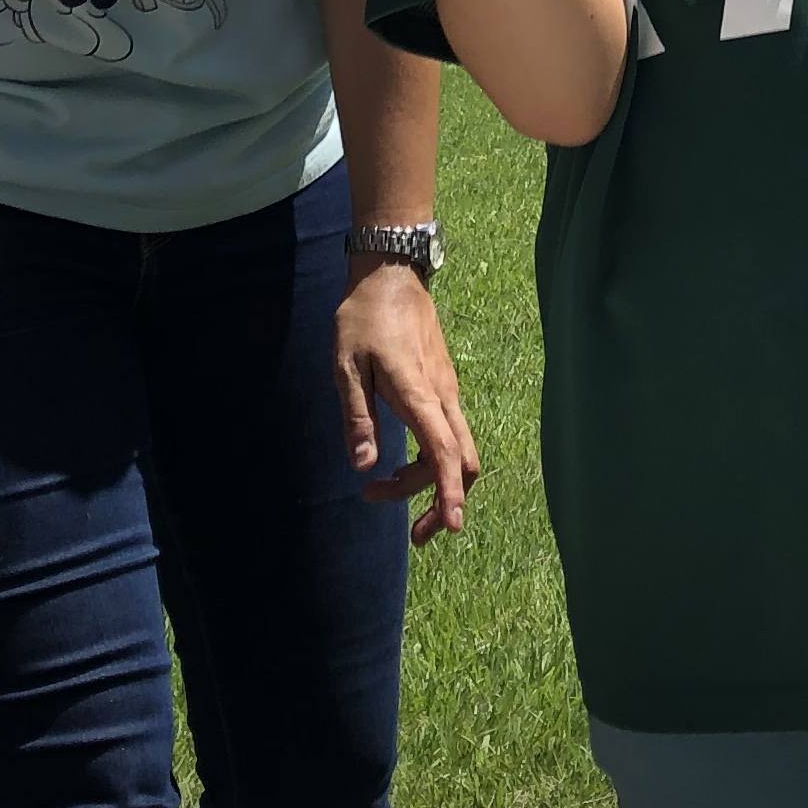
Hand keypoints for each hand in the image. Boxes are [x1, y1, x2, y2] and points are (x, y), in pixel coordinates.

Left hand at [334, 264, 481, 544]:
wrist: (391, 275)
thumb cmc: (363, 318)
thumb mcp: (345, 366)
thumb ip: (357, 417)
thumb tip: (365, 466)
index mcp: (419, 393)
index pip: (444, 453)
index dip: (447, 493)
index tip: (451, 527)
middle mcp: (443, 397)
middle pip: (462, 462)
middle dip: (443, 502)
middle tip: (410, 532)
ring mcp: (447, 392)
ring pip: (457, 451)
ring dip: (433, 482)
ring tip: (388, 492)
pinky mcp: (442, 387)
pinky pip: (449, 435)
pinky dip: (433, 461)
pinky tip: (402, 464)